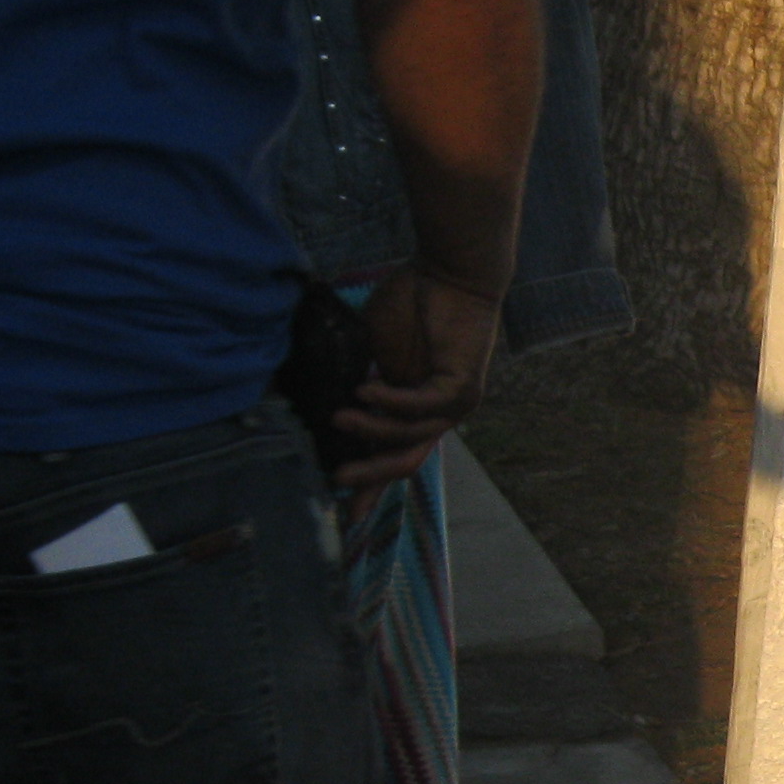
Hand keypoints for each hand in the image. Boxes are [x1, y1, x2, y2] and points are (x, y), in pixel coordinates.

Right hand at [329, 268, 499, 493]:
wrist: (448, 273)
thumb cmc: (410, 305)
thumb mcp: (372, 351)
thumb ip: (355, 378)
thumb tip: (320, 399)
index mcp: (414, 410)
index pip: (390, 455)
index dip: (369, 484)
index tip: (342, 510)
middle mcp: (437, 415)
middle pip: (405, 462)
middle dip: (370, 477)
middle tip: (337, 480)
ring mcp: (454, 405)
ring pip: (410, 437)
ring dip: (372, 430)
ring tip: (341, 416)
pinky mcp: (462, 387)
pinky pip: (423, 407)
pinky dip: (392, 402)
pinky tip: (366, 390)